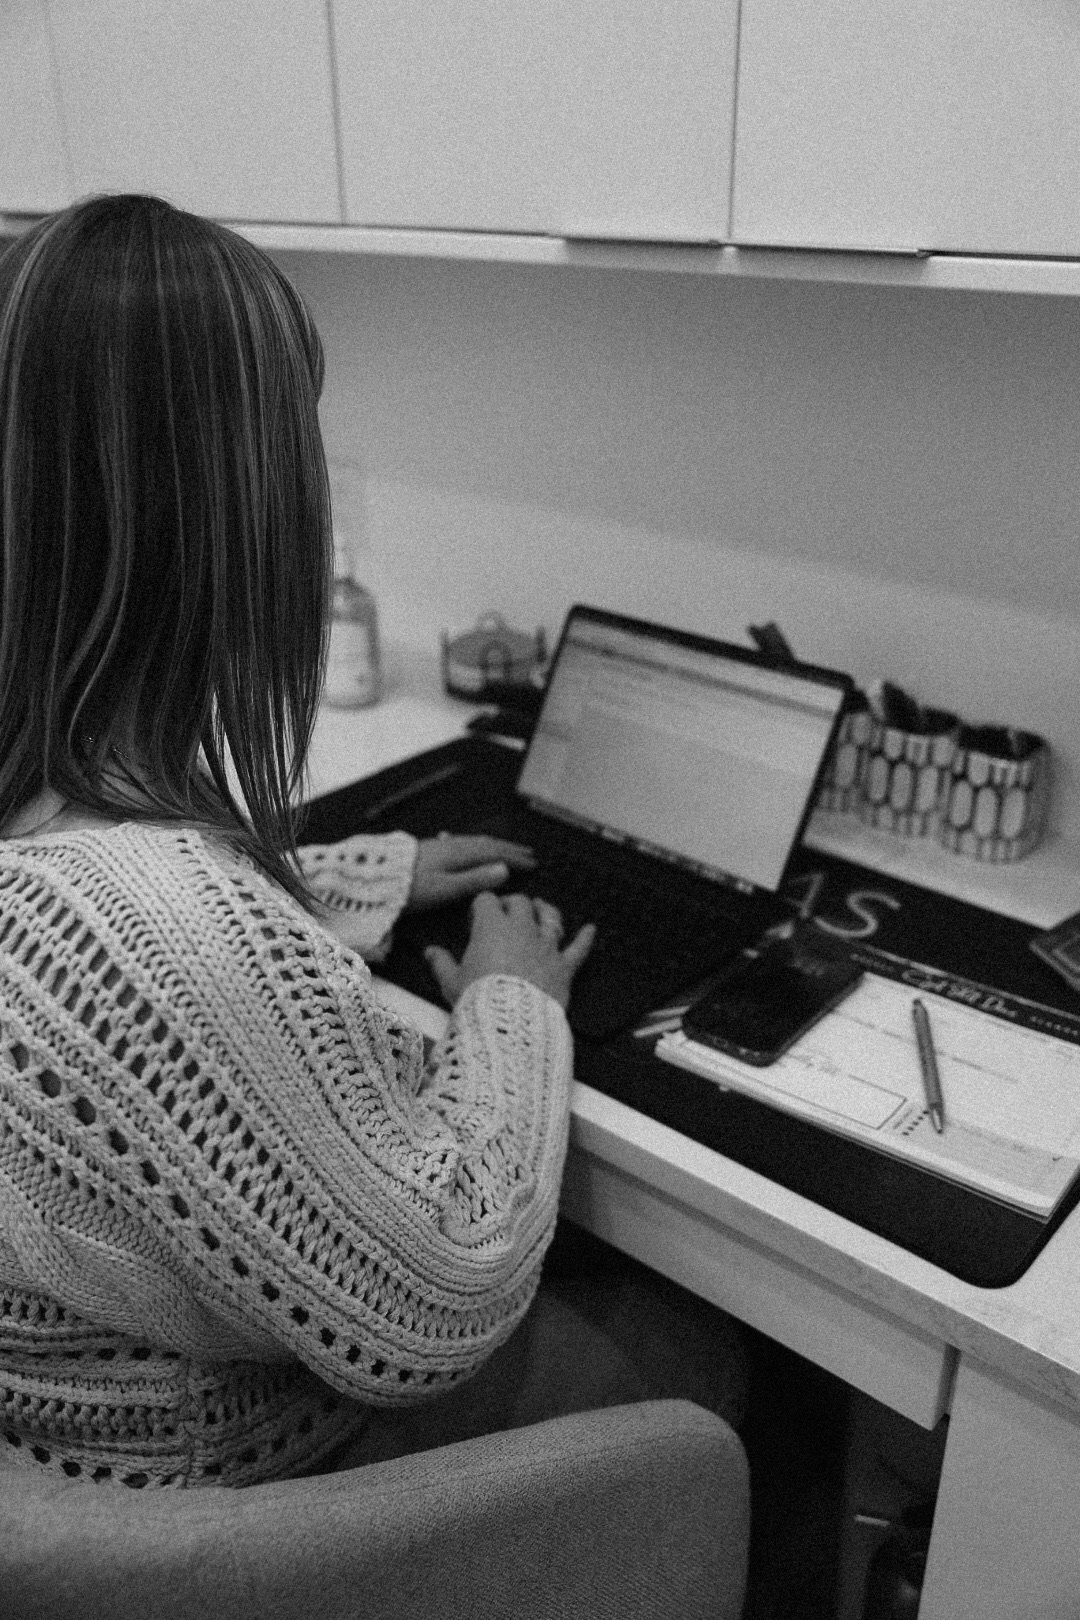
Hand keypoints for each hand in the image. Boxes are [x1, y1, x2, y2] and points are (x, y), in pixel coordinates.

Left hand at [408, 833, 535, 909]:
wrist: (374, 877)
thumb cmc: (410, 888)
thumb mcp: (445, 889)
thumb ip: (475, 880)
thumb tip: (505, 870)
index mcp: (461, 854)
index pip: (495, 854)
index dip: (515, 859)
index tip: (534, 864)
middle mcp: (453, 845)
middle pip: (487, 845)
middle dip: (509, 849)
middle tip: (528, 853)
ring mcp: (440, 845)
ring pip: (473, 842)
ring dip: (492, 845)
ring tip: (504, 849)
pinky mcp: (429, 849)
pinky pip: (459, 842)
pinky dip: (471, 844)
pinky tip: (461, 842)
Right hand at [424, 892, 595, 1009]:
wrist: (510, 1021)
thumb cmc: (477, 999)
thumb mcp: (451, 981)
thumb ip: (440, 962)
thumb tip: (429, 952)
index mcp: (492, 928)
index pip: (487, 901)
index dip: (481, 906)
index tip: (476, 918)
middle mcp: (522, 929)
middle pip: (520, 902)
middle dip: (512, 903)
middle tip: (506, 911)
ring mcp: (546, 946)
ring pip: (550, 918)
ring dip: (546, 910)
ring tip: (542, 907)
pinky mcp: (564, 966)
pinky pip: (578, 949)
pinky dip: (585, 938)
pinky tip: (591, 929)